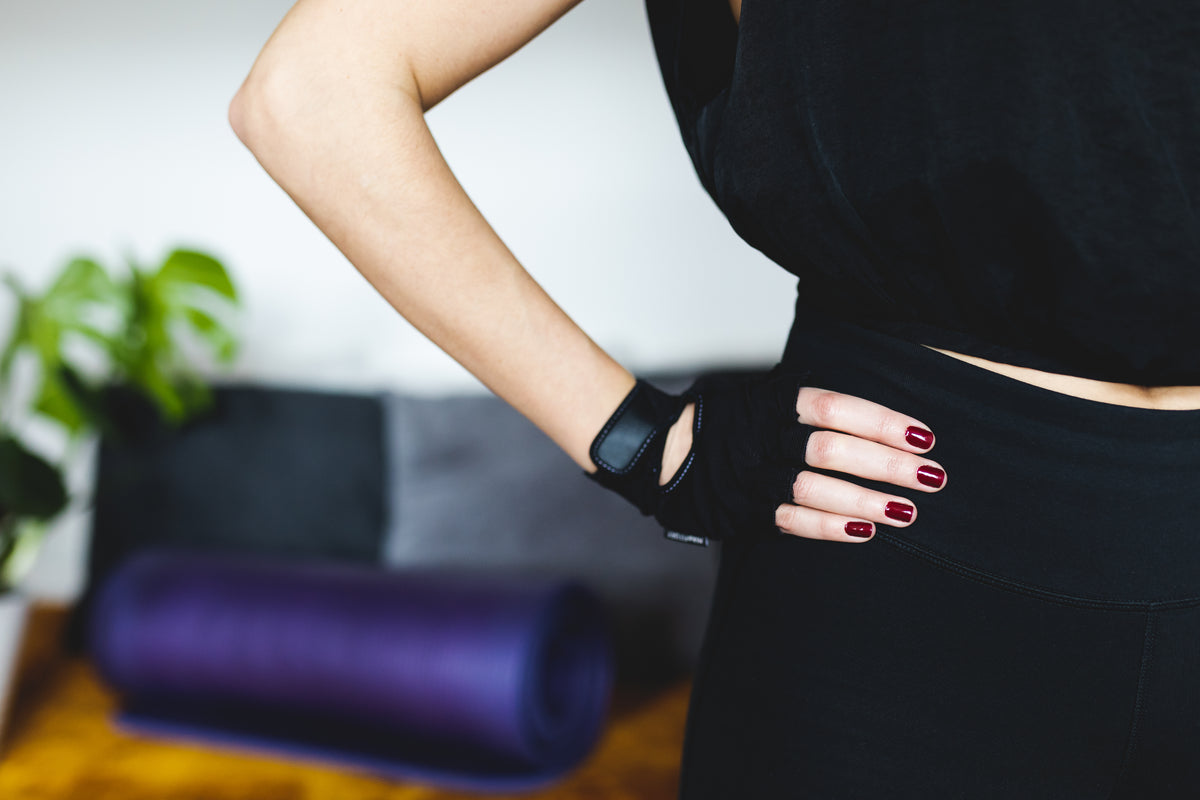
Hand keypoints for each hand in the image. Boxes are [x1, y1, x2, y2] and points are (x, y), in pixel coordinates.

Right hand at [660, 386, 945, 542]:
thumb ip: (809, 406)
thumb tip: (878, 418)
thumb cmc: (727, 424)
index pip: (835, 408)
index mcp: (772, 402)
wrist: (662, 453)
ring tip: (907, 511)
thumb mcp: (762, 398)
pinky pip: (791, 521)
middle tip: (931, 476)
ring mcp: (752, 476)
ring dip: (866, 501)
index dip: (881, 422)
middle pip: (832, 449)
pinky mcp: (744, 511)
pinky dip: (829, 528)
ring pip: (814, 488)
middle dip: (887, 464)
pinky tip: (864, 531)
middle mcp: (762, 437)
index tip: (922, 436)